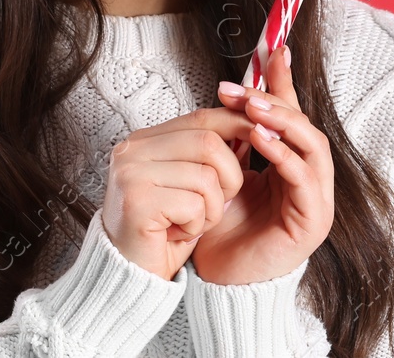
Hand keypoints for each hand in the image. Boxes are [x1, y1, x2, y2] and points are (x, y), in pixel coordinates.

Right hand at [100, 106, 255, 280]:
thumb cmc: (164, 229)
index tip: (262, 137)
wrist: (130, 276)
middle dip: (230, 177)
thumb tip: (254, 125)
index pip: (202, 118)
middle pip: (209, 142)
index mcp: (145, 140)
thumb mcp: (192, 184)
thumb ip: (213, 155)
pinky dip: (197, 225)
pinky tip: (177, 234)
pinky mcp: (136, 203)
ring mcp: (131, 174)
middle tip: (215, 204)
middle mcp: (132, 150)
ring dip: (212, 207)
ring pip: (206, 176)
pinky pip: (193, 205)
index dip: (236, 125)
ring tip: (192, 222)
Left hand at [193, 43, 335, 284]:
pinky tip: (260, 142)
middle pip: (306, 127)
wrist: (217, 280)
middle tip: (242, 89)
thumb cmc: (221, 228)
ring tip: (253, 110)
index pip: (293, 116)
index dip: (284, 84)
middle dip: (275, 101)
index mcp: (292, 166)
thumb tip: (232, 93)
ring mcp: (316, 201)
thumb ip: (236, 136)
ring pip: (313, 148)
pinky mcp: (312, 221)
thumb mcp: (226, 170)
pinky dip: (285, 156)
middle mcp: (311, 180)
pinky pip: (304, 180)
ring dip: (284, 124)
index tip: (272, 51)